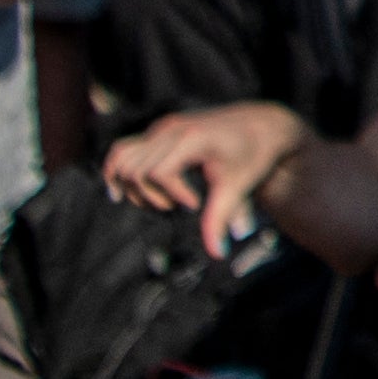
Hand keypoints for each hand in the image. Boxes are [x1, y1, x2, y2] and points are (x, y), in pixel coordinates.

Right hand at [104, 98, 307, 253]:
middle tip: (175, 206)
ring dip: (132, 187)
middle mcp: (171, 129)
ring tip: (160, 200)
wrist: (260, 125)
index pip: (159, 172)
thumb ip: (221, 218)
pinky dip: (117, 172)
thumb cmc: (252, 156)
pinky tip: (119, 194)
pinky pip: (122, 151)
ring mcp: (161, 129)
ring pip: (122, 159)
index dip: (173, 194)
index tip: (196, 204)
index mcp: (192, 138)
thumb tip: (217, 253)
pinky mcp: (157, 133)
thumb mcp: (238, 187)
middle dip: (151, 196)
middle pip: (136, 170)